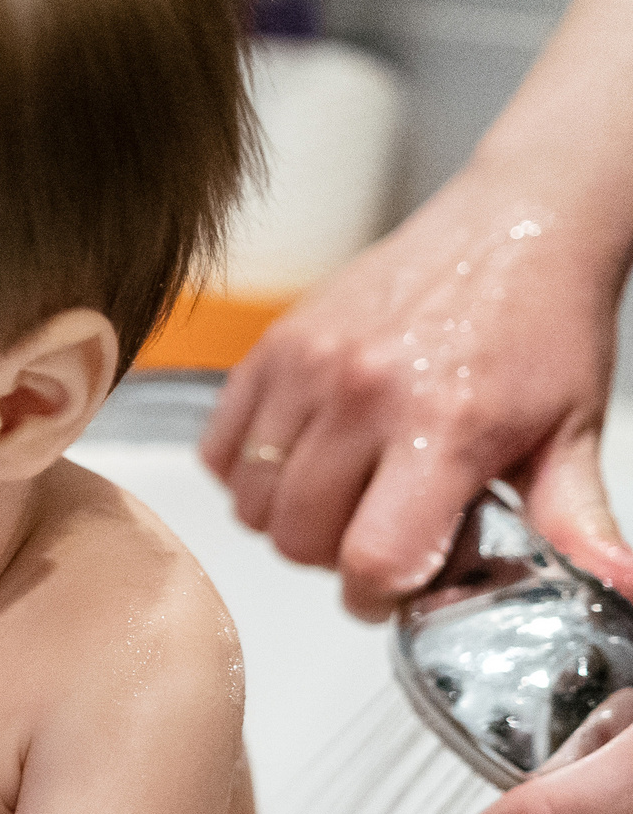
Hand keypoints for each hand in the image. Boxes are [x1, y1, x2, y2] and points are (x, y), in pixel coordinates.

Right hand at [202, 162, 632, 620]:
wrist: (519, 219)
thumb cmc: (543, 323)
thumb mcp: (573, 431)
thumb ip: (575, 522)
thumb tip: (610, 588)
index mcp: (446, 427)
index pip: (370, 559)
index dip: (377, 594)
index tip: (394, 586)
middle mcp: (365, 395)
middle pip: (298, 539)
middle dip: (332, 557)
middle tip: (372, 530)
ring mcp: (309, 367)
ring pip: (251, 502)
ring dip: (286, 517)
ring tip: (337, 494)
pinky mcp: (273, 345)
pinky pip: (219, 448)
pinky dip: (244, 471)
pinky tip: (297, 458)